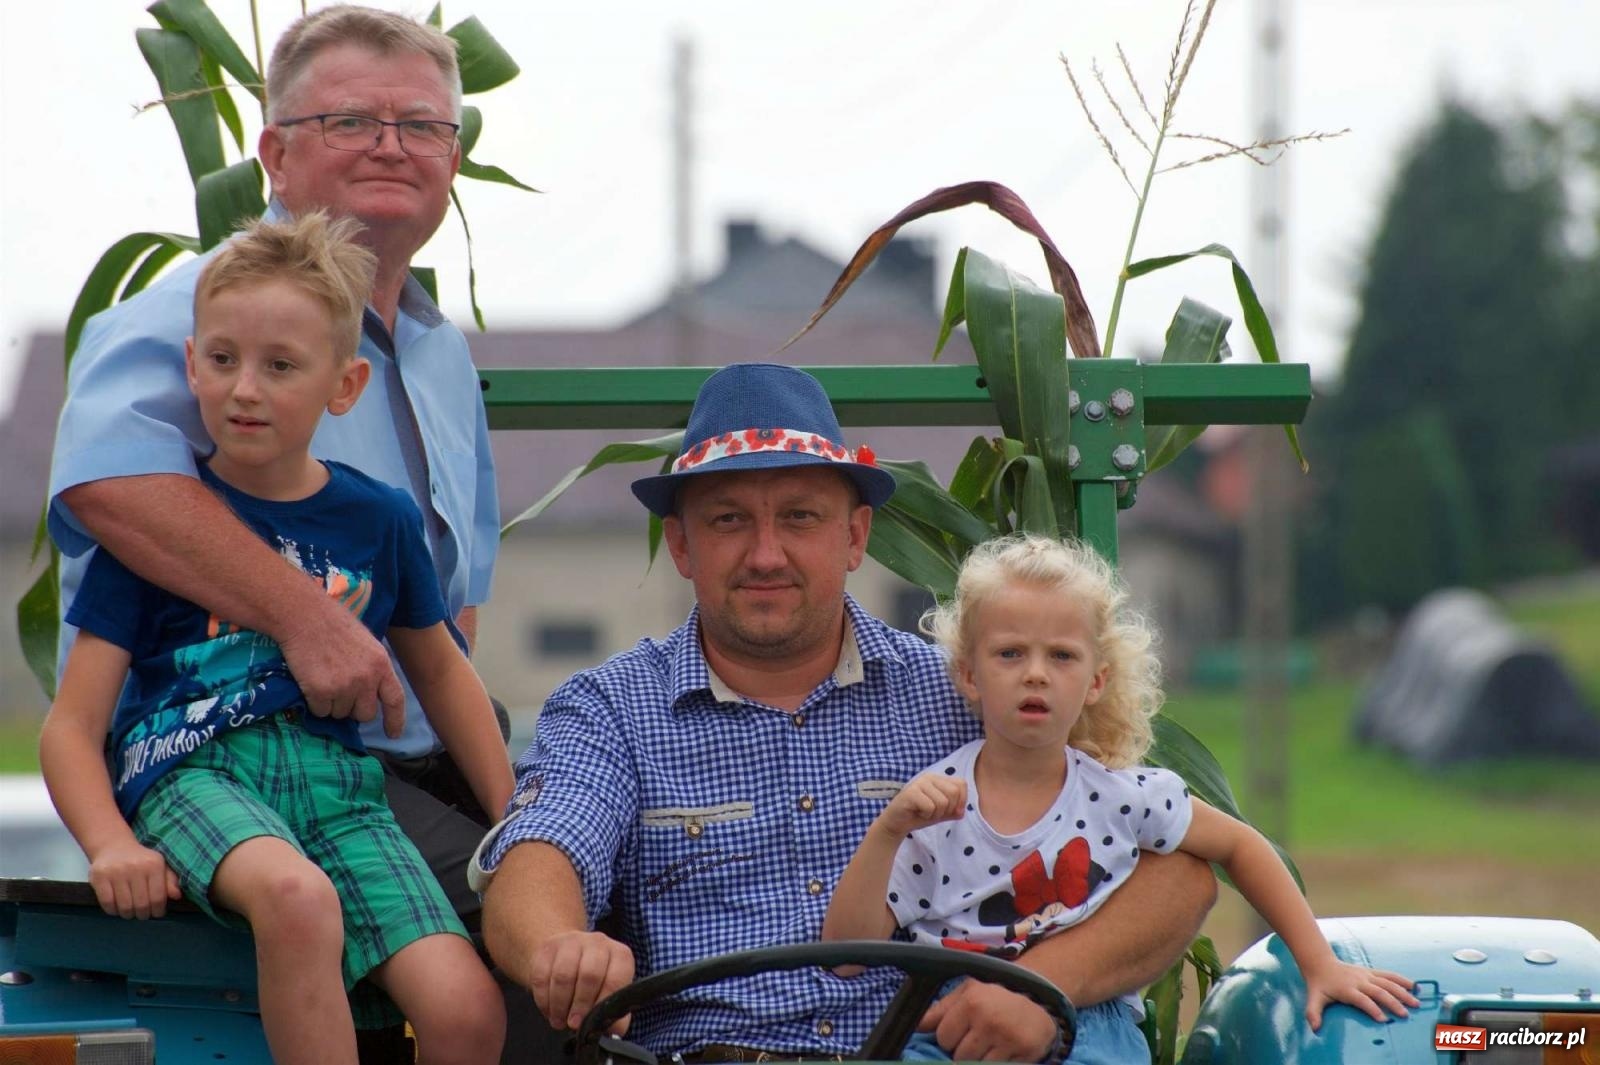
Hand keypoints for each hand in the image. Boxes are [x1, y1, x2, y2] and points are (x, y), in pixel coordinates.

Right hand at [89, 840, 181, 919]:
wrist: (113, 846)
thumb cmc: (141, 860)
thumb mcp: (159, 866)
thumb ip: (170, 880)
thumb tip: (177, 896)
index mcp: (154, 864)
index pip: (158, 897)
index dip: (158, 910)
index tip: (156, 913)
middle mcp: (135, 867)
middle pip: (141, 904)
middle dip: (143, 914)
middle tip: (143, 914)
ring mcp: (115, 872)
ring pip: (124, 906)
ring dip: (128, 914)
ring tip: (131, 912)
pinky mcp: (99, 877)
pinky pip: (107, 903)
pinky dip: (113, 911)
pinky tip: (117, 908)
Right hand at [278, 591, 404, 735]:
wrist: (305, 616)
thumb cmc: (334, 626)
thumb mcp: (367, 645)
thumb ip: (373, 669)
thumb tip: (370, 697)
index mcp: (382, 665)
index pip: (395, 700)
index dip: (395, 720)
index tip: (393, 734)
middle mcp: (367, 679)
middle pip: (365, 714)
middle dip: (354, 709)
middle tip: (341, 690)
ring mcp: (344, 687)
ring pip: (340, 714)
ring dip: (332, 704)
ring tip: (324, 677)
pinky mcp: (320, 692)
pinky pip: (320, 712)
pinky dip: (315, 703)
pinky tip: (312, 681)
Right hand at [528, 930, 635, 1033]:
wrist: (567, 956)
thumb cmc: (594, 982)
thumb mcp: (610, 994)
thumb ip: (614, 1013)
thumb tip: (614, 1030)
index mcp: (620, 955)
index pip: (616, 979)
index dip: (602, 1004)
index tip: (591, 1022)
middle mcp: (598, 943)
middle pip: (589, 975)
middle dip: (580, 1005)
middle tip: (573, 1023)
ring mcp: (572, 941)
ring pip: (563, 975)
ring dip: (559, 1004)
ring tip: (559, 1020)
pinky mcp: (548, 947)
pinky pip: (542, 975)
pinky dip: (543, 999)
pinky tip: (549, 1010)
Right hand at [879, 772, 966, 837]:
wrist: (897, 823)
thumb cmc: (919, 815)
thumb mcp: (941, 813)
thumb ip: (954, 811)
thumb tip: (961, 811)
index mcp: (938, 779)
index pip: (961, 784)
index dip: (961, 800)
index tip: (952, 812)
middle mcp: (929, 777)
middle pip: (954, 792)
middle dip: (948, 809)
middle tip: (935, 813)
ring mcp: (919, 783)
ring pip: (943, 802)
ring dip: (935, 814)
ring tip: (924, 813)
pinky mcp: (911, 792)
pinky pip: (930, 807)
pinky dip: (926, 815)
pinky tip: (917, 813)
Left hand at [918, 979, 1058, 1061]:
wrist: (1038, 1007)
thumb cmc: (995, 1000)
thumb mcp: (967, 994)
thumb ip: (939, 1010)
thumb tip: (916, 1026)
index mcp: (972, 1002)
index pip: (943, 1037)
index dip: (950, 1037)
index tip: (962, 1030)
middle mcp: (990, 1020)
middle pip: (959, 1056)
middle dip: (965, 1051)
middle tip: (979, 1038)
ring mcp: (1009, 1041)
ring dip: (980, 1060)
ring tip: (990, 1045)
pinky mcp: (1025, 1056)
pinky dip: (997, 1064)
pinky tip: (1003, 1053)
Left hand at [1302, 959, 1418, 1029]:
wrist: (1320, 963)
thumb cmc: (1319, 984)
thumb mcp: (1313, 998)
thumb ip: (1313, 1013)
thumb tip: (1314, 1028)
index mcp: (1346, 989)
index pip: (1362, 999)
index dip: (1372, 1009)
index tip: (1383, 1020)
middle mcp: (1359, 980)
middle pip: (1379, 991)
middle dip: (1393, 1002)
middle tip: (1405, 1015)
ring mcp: (1366, 975)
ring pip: (1387, 982)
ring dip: (1402, 992)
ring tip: (1416, 1002)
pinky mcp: (1371, 971)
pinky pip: (1389, 975)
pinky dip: (1402, 979)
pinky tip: (1414, 986)